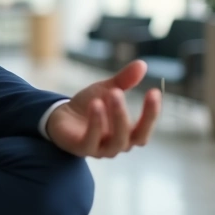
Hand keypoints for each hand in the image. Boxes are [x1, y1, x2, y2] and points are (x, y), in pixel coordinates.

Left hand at [46, 60, 160, 158]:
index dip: (152, 113)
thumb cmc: (89, 106)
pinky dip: (95, 124)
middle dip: (127, 113)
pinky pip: (91, 141)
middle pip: (134, 137)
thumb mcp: (106, 90)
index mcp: (128, 133)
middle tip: (119, 91)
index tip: (154, 91)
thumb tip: (142, 64)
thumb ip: (124, 80)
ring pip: (116, 141)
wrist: (60, 117)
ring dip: (116, 118)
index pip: (145, 128)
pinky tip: (95, 104)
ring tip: (111, 93)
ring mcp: (101, 150)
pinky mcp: (82, 149)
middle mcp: (118, 144)